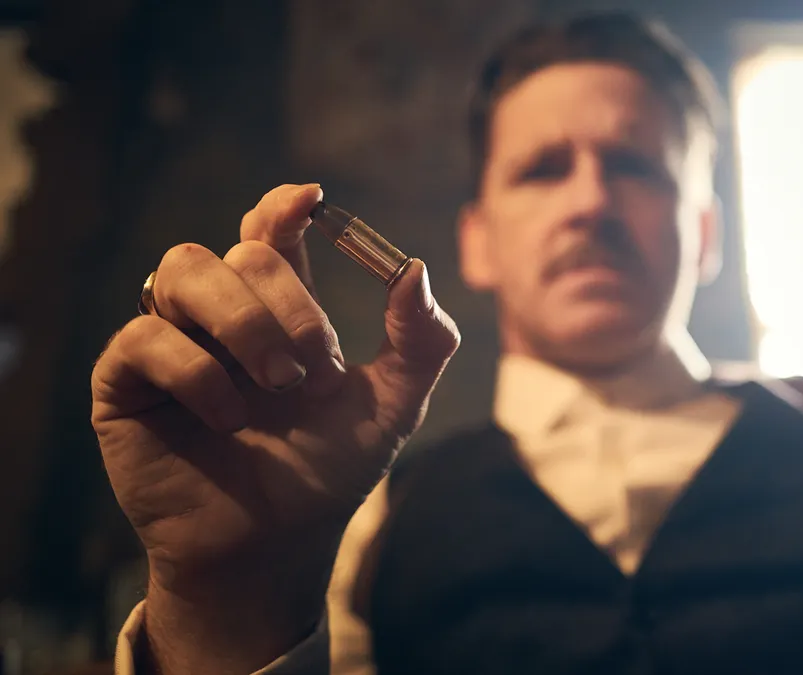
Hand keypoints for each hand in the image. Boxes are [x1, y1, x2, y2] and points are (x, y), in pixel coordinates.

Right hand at [91, 184, 458, 672]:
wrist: (277, 547)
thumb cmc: (327, 472)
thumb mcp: (392, 407)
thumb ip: (421, 341)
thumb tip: (415, 268)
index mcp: (279, 309)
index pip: (271, 231)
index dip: (284, 207)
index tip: (312, 203)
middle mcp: (222, 316)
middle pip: (243, 252)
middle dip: (292, 306)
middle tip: (317, 374)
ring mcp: (172, 344)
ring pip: (183, 269)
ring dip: (243, 321)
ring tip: (277, 387)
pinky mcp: (125, 384)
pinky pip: (144, 338)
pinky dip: (196, 371)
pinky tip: (228, 418)